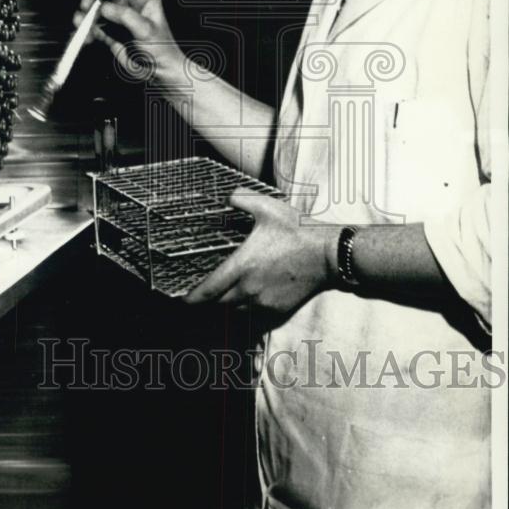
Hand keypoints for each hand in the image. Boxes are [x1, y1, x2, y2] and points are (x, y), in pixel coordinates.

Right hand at [74, 0, 183, 79]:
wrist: (157, 72)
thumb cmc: (161, 49)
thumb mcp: (146, 30)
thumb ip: (125, 16)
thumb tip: (104, 8)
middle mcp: (128, 2)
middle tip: (86, 7)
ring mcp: (117, 16)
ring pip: (95, 7)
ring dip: (84, 14)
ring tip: (81, 24)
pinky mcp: (108, 31)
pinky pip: (92, 26)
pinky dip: (85, 30)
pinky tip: (86, 38)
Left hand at [185, 189, 334, 318]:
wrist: (328, 255)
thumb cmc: (297, 231)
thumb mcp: (267, 208)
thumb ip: (241, 199)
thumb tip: (226, 195)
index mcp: (242, 266)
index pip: (208, 290)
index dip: (191, 298)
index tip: (182, 299)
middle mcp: (249, 289)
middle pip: (218, 303)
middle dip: (208, 299)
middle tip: (203, 289)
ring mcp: (264, 302)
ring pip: (235, 310)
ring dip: (227, 303)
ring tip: (225, 290)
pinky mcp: (278, 309)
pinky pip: (254, 313)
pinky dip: (246, 307)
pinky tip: (249, 293)